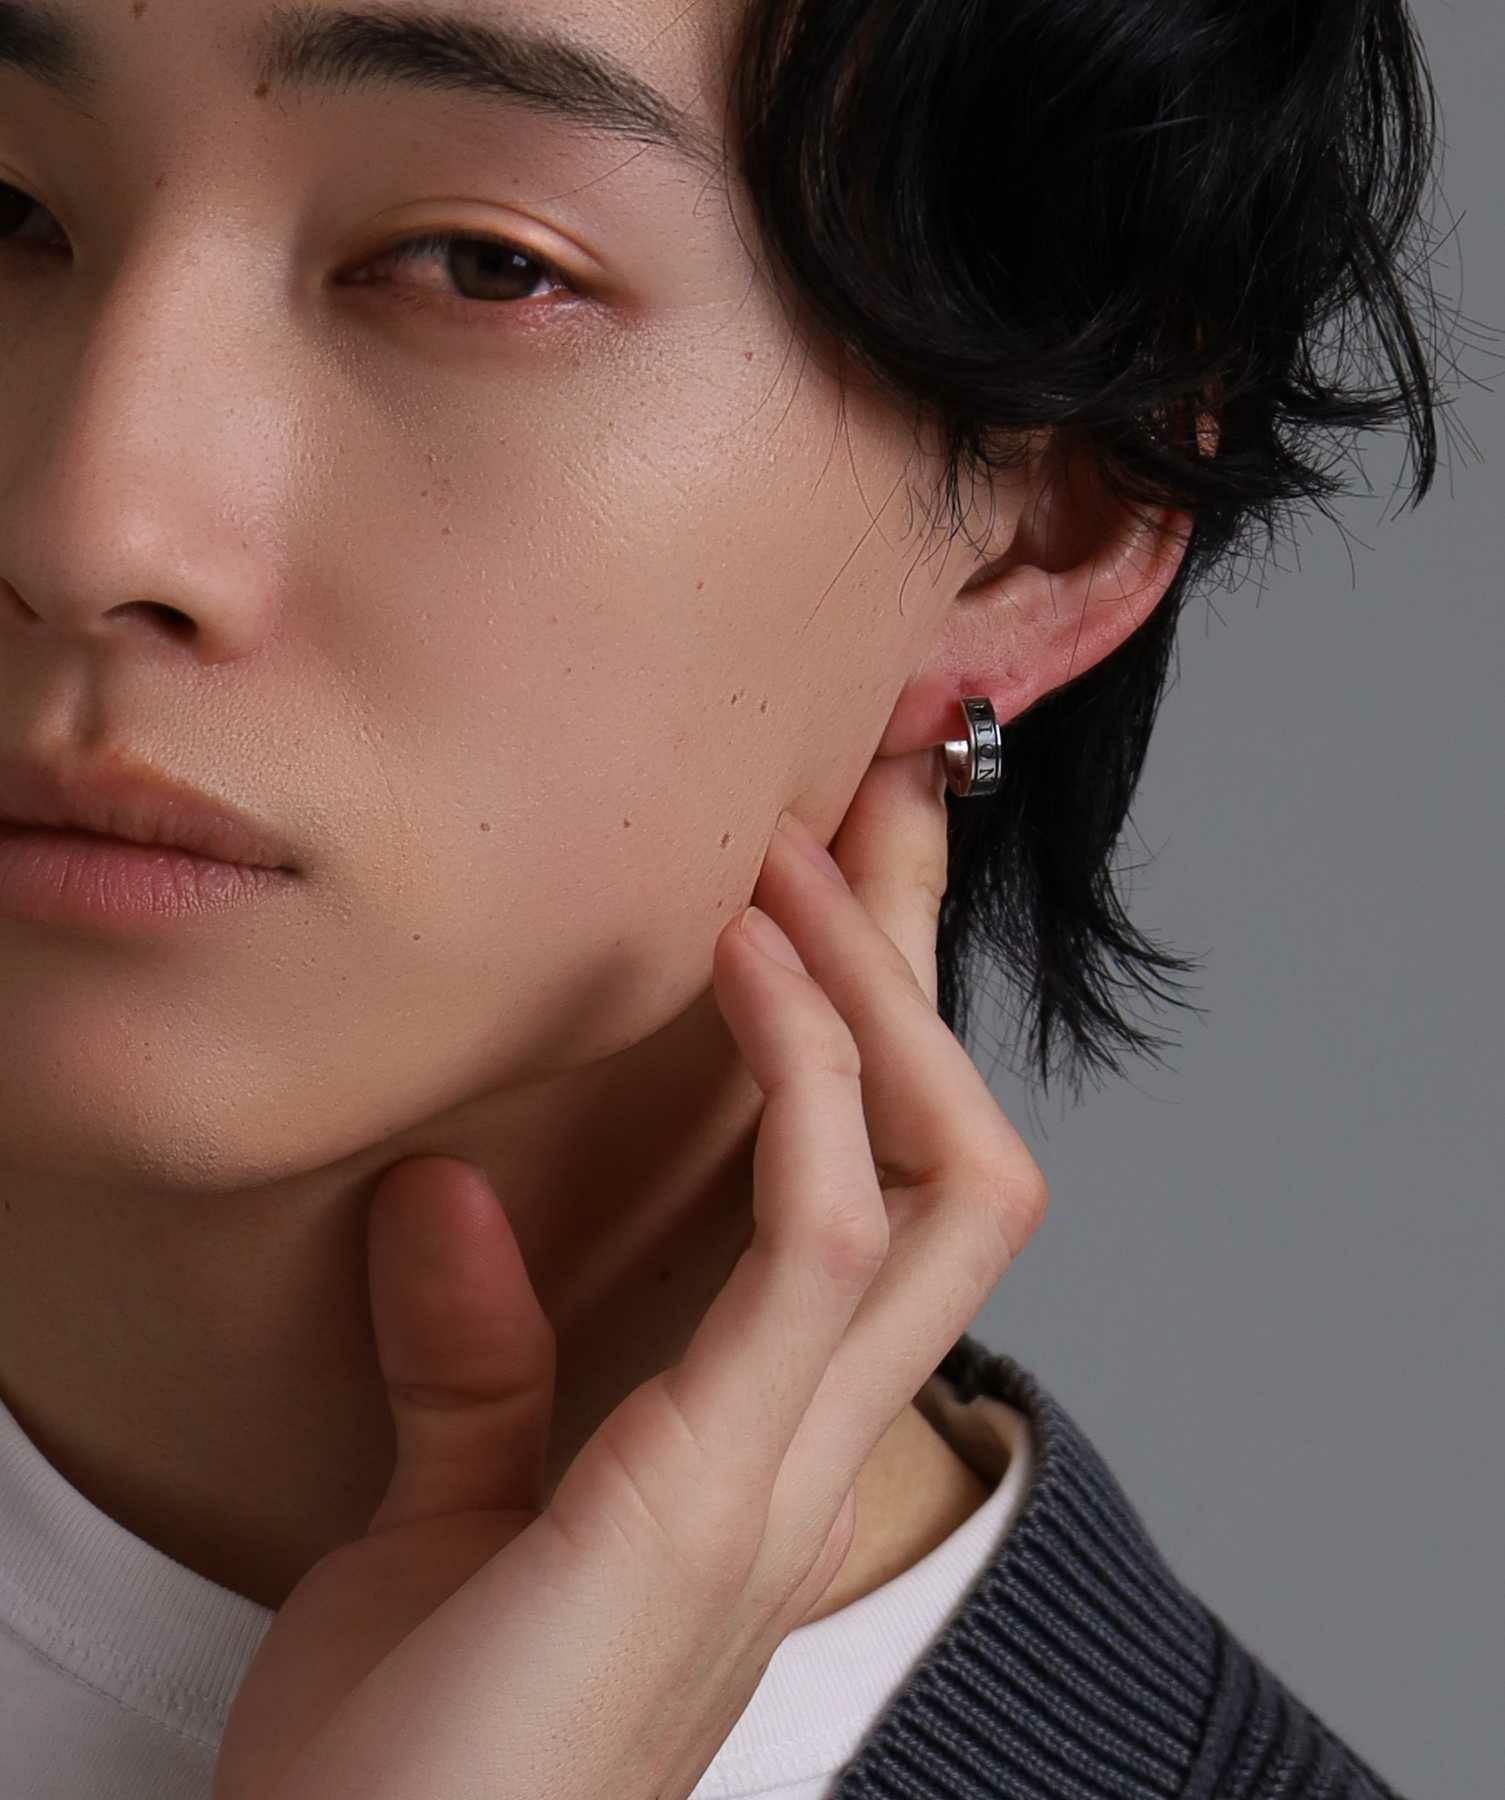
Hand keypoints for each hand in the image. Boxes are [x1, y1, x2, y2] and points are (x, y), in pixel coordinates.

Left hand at [211, 746, 1048, 1799]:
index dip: (880, 1031)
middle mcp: (811, 1447)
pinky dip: (805, 1083)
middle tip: (867, 810)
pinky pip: (821, 1241)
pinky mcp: (716, 1488)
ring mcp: (785, 1468)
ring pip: (940, 1181)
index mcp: (763, 1447)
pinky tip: (742, 971)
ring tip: (791, 867)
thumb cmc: (408, 1758)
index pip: (883, 1199)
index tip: (834, 881)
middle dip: (918, 979)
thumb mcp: (439, 1522)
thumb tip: (442, 1194)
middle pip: (961, 1163)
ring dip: (873, 1000)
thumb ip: (471, 1366)